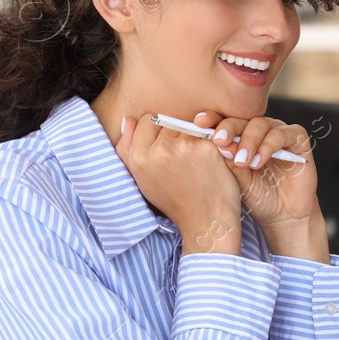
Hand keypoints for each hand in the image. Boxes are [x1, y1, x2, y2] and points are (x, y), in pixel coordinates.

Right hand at [117, 115, 241, 255]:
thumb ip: (127, 149)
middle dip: (175, 134)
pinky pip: (207, 132)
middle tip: (182, 158)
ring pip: (188, 125)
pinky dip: (210, 142)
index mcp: (139, 157)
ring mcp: (184, 147)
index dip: (158, 132)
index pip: (147, 120)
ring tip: (196, 161)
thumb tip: (128, 120)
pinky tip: (211, 160)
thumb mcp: (142, 179)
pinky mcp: (207, 147)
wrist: (205, 219)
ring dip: (192, 137)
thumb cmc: (174, 200)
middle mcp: (159, 150)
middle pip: (168, 121)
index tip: (166, 148)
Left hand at [194, 111, 329, 262]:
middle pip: (243, 119)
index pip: (225, 122)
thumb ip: (227, 159)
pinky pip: (283, 134)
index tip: (199, 122)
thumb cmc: (257, 197)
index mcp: (241, 137)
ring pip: (262, 124)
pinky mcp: (298, 140)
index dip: (213, 119)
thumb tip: (213, 141)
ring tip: (243, 162)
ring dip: (250, 141)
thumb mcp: (235, 178)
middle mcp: (260, 131)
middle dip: (229, 129)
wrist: (283, 216)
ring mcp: (279, 133)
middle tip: (220, 142)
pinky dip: (269, 146)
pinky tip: (259, 162)